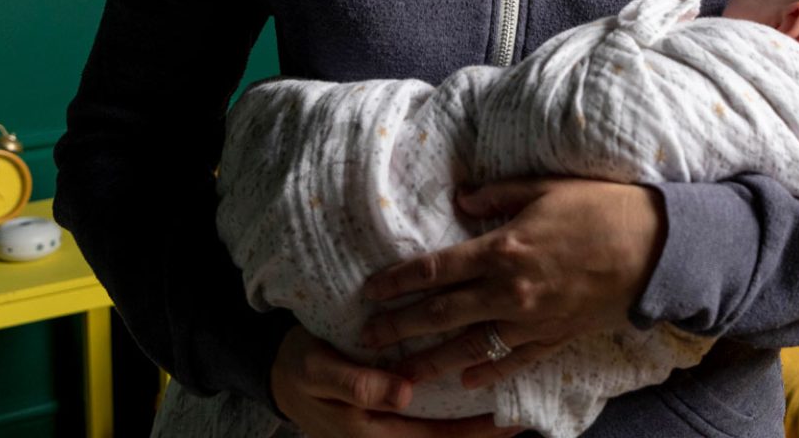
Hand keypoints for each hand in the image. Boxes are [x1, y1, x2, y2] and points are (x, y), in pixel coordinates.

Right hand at [268, 325, 526, 437]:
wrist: (277, 372)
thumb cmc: (298, 368)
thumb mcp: (318, 369)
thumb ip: (356, 384)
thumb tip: (404, 394)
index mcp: (371, 430)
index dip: (473, 433)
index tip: (508, 422)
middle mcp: (383, 436)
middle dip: (482, 433)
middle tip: (521, 420)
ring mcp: (385, 429)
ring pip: (438, 434)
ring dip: (471, 427)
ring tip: (509, 414)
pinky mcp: (387, 413)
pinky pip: (426, 422)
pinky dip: (452, 416)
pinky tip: (472, 397)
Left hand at [357, 177, 667, 389]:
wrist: (655, 247)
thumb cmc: (601, 207)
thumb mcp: (544, 187)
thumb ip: (497, 194)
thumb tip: (460, 198)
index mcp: (502, 249)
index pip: (436, 269)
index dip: (398, 281)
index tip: (370, 291)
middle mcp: (509, 291)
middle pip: (442, 313)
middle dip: (400, 326)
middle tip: (367, 337)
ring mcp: (532, 320)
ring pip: (470, 347)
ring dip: (432, 360)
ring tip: (401, 374)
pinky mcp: (556, 337)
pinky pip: (514, 362)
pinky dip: (488, 374)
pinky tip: (466, 383)